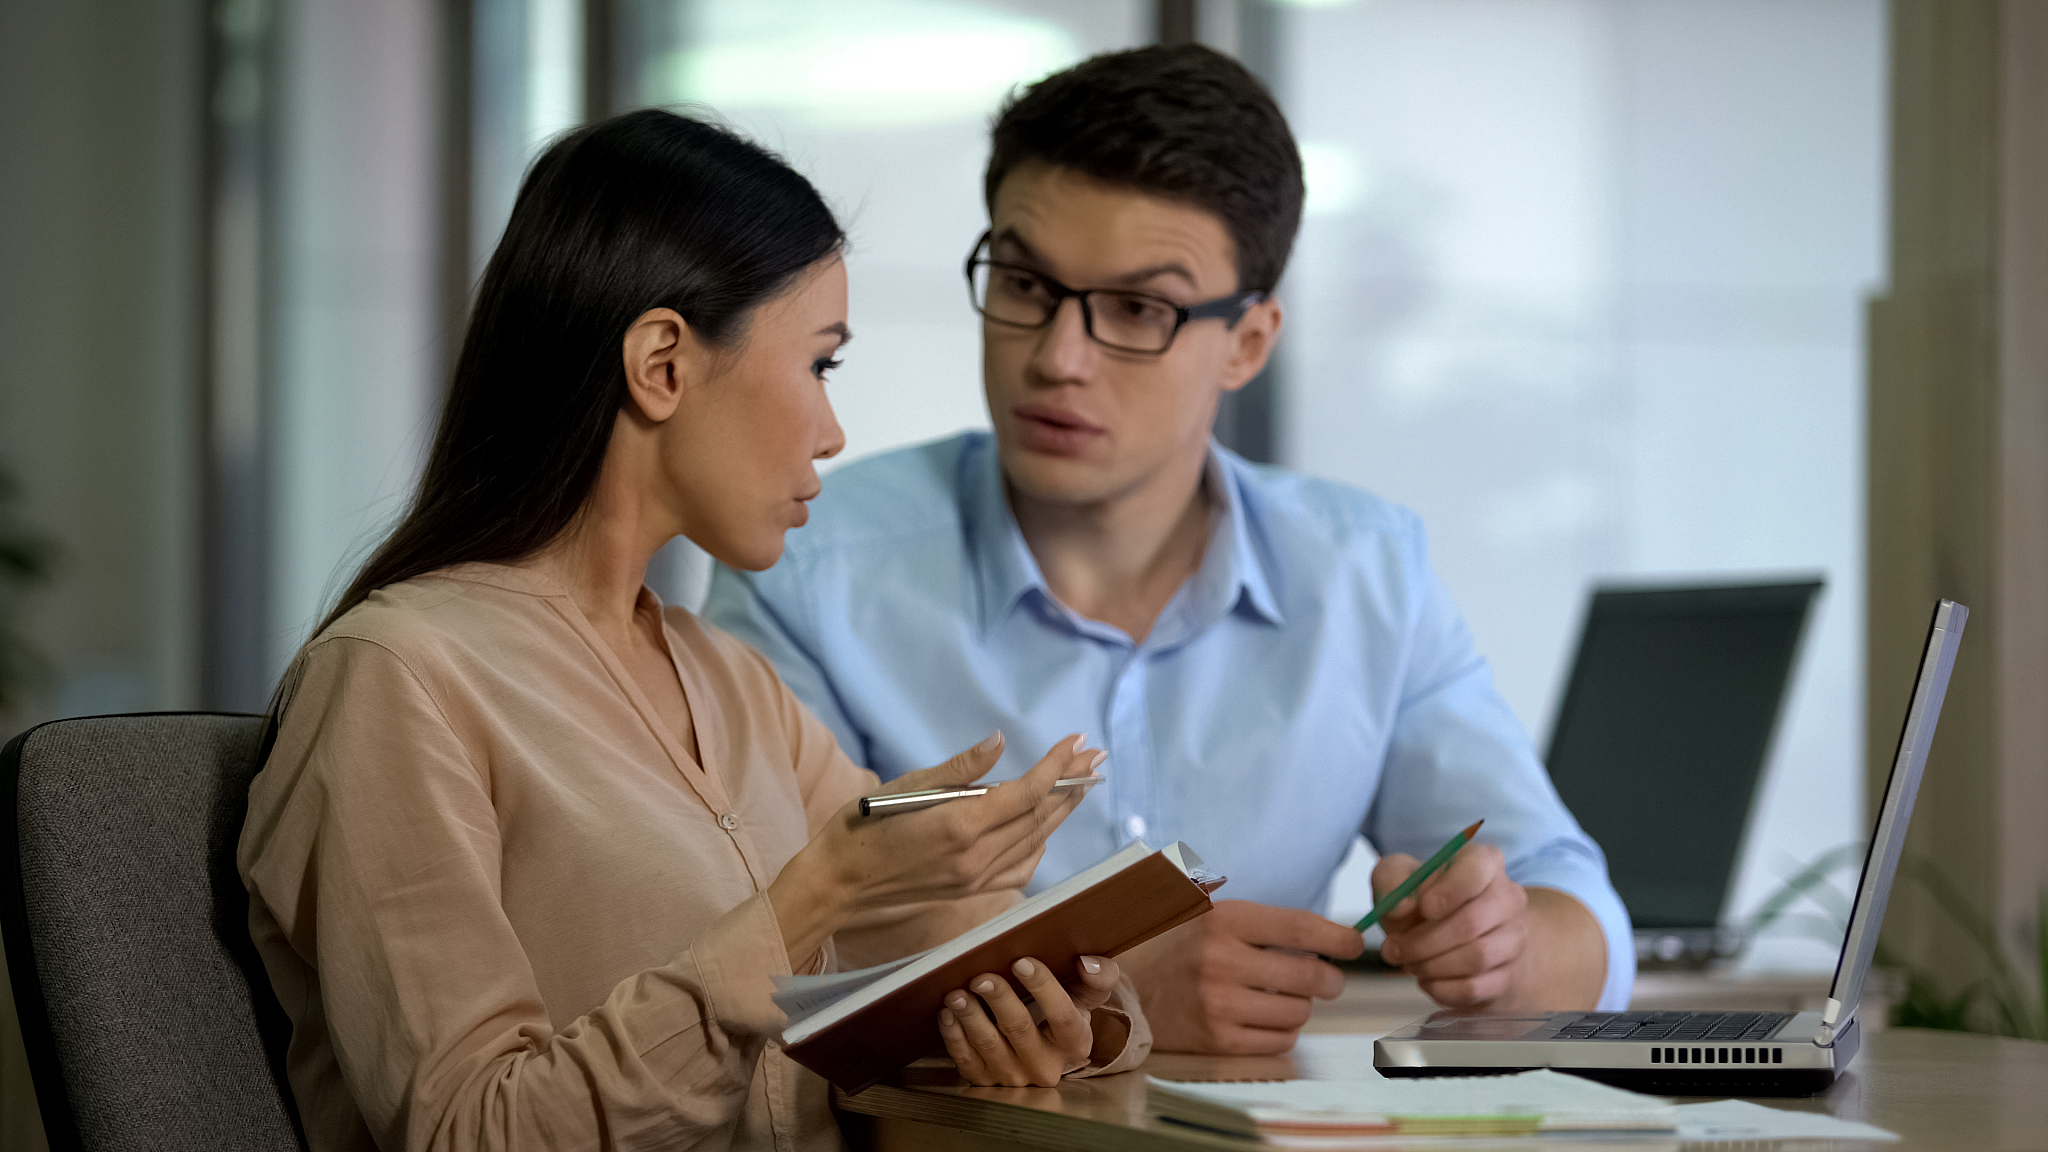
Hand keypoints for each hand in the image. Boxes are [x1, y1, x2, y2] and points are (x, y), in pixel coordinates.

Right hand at [768, 732, 1102, 963]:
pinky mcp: (968, 891)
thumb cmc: (861, 827)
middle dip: (1071, 785)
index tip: (1077, 741)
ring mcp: (974, 878)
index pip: (1026, 792)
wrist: (836, 884)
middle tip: (1094, 758)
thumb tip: (999, 741)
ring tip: (1080, 786)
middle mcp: (975, 856)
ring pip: (1034, 843)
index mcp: (960, 825)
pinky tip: (1042, 830)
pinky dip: (1038, 846)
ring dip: (1061, 813)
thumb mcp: (905, 786)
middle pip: (1039, 817)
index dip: (1057, 765)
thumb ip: (959, 768)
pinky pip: (1019, 870)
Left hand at [938, 955, 1122, 1085]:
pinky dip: (954, 1035)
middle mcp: (1045, 1066)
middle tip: (981, 977)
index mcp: (1075, 1043)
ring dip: (970, 1017)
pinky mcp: (986, 1080)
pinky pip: (966, 1060)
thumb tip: (1088, 963)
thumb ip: (1100, 975)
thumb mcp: (1089, 994)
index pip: (1062, 1016)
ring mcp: (1014, 1076)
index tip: (1021, 961)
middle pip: (1019, 1030)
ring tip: (957, 993)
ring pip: (989, 1046)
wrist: (1046, 1046)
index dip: (1042, 988)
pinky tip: (947, 1013)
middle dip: (998, 1000)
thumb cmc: (1066, 1010)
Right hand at [1119, 900, 1362, 1053]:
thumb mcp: (1214, 914)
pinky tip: (1268, 1018)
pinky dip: (1284, 1031)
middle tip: (1328, 978)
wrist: (1129, 986)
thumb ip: (1267, 923)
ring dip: (1303, 1005)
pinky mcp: (1217, 1040)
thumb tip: (1333, 937)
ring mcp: (1218, 1004)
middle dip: (1330, 978)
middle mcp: (1221, 961)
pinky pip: (1279, 1041)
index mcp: (1224, 920)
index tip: (1355, 943)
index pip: (1300, 927)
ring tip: (1285, 997)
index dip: (1338, 937)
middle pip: (1309, 974)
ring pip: (1298, 1012)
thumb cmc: (1183, 946)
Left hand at [1372, 842, 1602, 1009]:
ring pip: (1477, 957)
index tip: (1424, 907)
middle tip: (1394, 949)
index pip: (1479, 868)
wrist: (1448, 939)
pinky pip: (1476, 987)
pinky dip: (1443, 988)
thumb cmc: (1422, 901)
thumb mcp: (1397, 878)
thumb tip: (1401, 907)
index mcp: (1484, 862)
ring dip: (1432, 965)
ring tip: (1410, 963)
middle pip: (1473, 922)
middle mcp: (1508, 897)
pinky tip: (1427, 980)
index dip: (1450, 890)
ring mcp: (1513, 938)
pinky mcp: (1508, 975)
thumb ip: (1391, 879)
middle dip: (1424, 940)